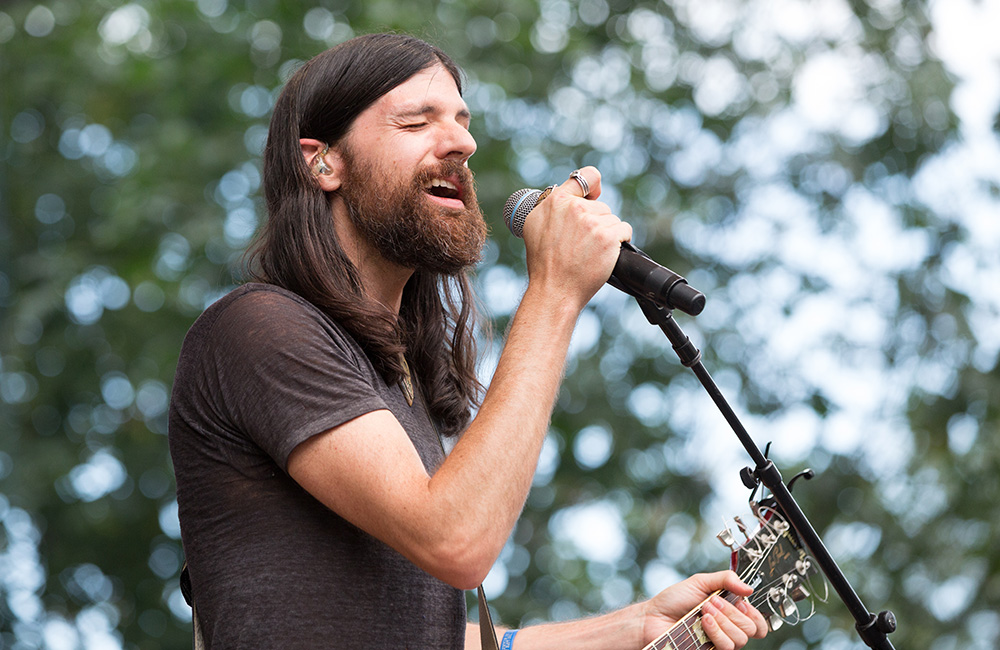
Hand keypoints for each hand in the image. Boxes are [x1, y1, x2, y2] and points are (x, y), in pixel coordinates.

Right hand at [519, 166, 631, 310]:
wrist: (554, 290)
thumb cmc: (545, 265)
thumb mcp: (535, 228)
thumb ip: (553, 208)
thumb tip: (573, 198)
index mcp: (555, 202)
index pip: (585, 177)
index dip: (594, 186)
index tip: (595, 196)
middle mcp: (573, 208)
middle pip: (601, 206)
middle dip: (596, 223)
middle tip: (581, 245)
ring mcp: (591, 221)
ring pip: (612, 220)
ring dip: (607, 235)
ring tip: (589, 252)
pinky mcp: (607, 236)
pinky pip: (624, 231)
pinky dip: (619, 243)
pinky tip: (604, 254)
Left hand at [641, 571, 767, 649]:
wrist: (654, 616)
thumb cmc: (674, 600)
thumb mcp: (700, 582)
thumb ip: (725, 580)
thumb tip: (749, 588)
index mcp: (729, 612)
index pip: (757, 622)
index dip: (755, 614)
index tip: (742, 603)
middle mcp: (727, 629)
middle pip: (749, 629)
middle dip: (731, 612)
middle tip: (711, 602)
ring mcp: (719, 642)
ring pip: (739, 639)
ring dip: (722, 621)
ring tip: (704, 611)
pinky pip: (725, 647)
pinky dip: (716, 631)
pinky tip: (703, 622)